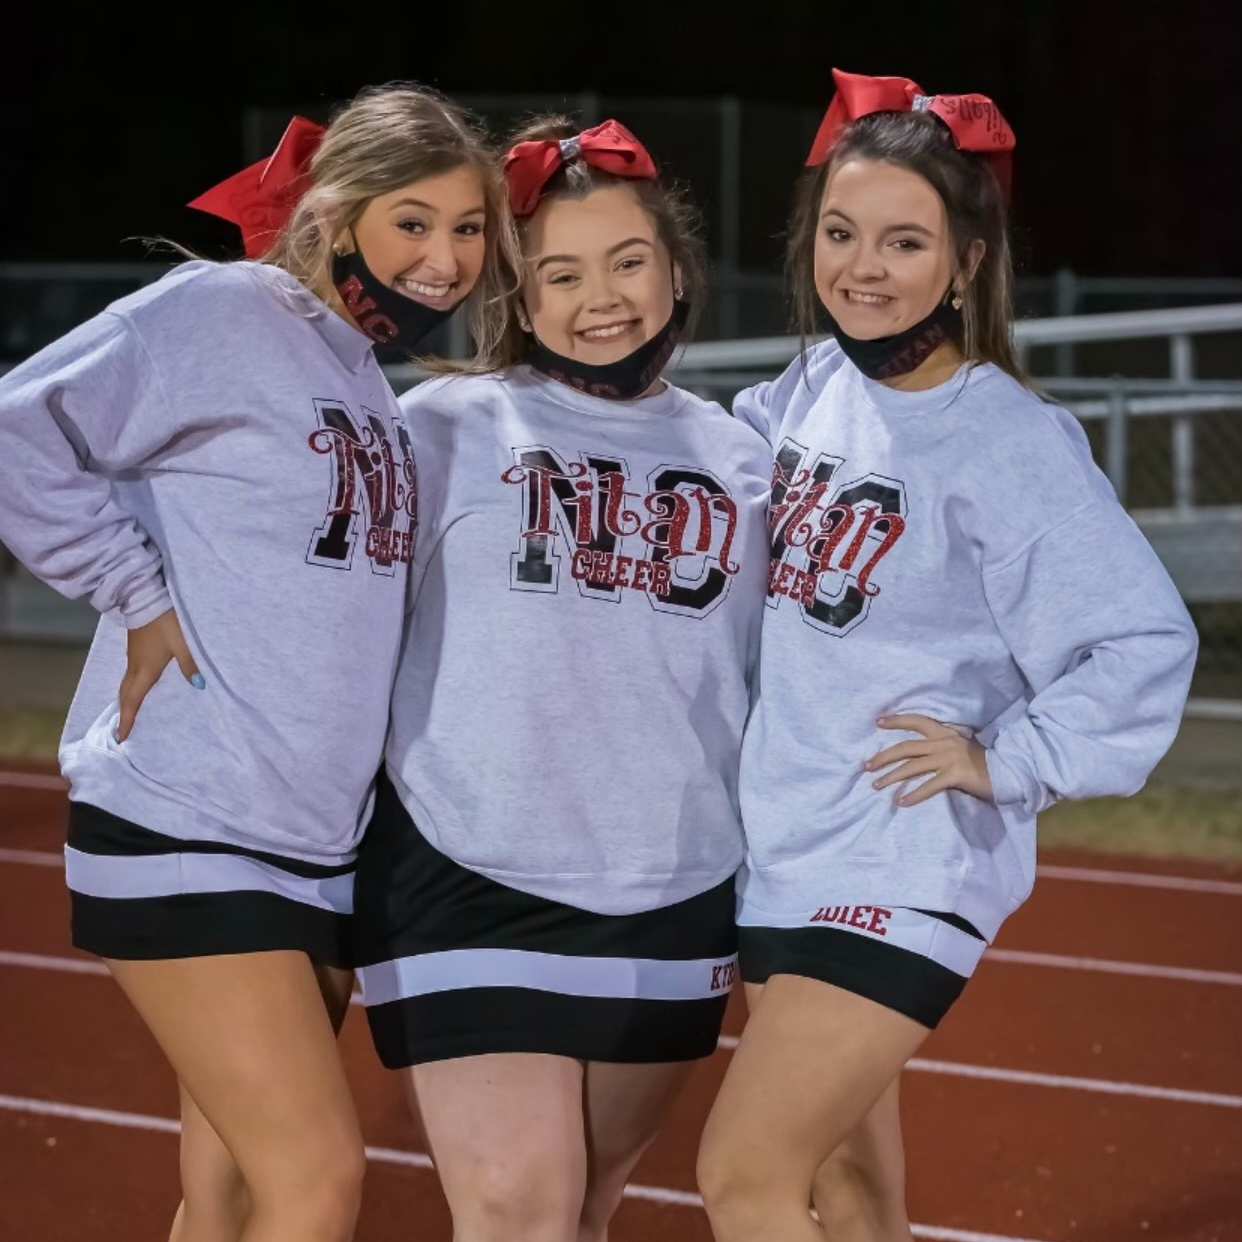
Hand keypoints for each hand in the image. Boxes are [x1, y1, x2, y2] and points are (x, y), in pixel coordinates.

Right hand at [116, 608, 203, 741]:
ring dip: (126, 701)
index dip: (127, 720)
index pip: (133, 700)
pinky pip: (129, 675)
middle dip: (124, 714)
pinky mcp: (135, 649)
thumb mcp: (183, 644)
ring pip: (126, 685)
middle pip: (125, 695)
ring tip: (128, 714)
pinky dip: (130, 688)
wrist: (145, 597)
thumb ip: (190, 665)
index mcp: (144, 670)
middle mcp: (135, 666)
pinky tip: (138, 689)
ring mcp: (133, 657)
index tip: (121, 737)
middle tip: (122, 731)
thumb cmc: (165, 622)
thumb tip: (200, 686)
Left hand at [863, 714, 992, 807]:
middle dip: (884, 757)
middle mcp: (944, 743)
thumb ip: (938, 747)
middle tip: (866, 766)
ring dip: (892, 777)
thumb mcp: (958, 747)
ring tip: (876, 785)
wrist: (1007, 772)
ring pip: (912, 767)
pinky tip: (901, 802)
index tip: (877, 722)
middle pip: (906, 747)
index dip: (896, 721)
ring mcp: (949, 758)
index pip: (916, 721)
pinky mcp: (956, 775)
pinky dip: (913, 795)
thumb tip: (914, 755)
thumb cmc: (981, 762)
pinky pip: (929, 786)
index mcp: (944, 733)